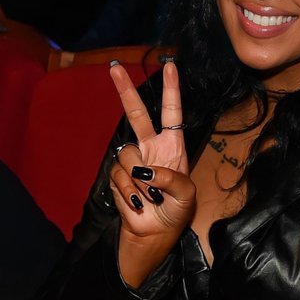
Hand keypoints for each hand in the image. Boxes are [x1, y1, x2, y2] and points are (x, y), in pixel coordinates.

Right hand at [108, 61, 196, 286]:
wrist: (155, 233)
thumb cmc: (175, 211)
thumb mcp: (185, 194)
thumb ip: (171, 178)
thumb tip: (144, 169)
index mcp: (173, 147)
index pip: (172, 113)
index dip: (171, 90)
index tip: (170, 66)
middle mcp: (151, 148)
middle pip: (137, 114)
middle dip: (125, 91)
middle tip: (114, 68)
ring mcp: (133, 161)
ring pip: (128, 155)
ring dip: (141, 180)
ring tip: (152, 195)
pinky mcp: (118, 175)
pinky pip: (119, 175)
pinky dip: (131, 191)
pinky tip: (139, 202)